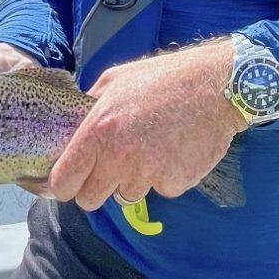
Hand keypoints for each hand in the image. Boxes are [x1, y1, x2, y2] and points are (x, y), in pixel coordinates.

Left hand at [48, 39, 244, 210]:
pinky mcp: (175, 183)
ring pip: (126, 196)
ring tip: (151, 147)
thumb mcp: (114, 80)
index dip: (65, 185)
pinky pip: (159, 190)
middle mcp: (119, 158)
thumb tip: (73, 126)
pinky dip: (164, 177)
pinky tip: (174, 150)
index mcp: (98, 132)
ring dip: (133, 180)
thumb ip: (89, 106)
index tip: (72, 182)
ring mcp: (148, 174)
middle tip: (111, 168)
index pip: (63, 182)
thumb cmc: (163, 78)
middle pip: (90, 200)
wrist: (215, 86)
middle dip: (96, 188)